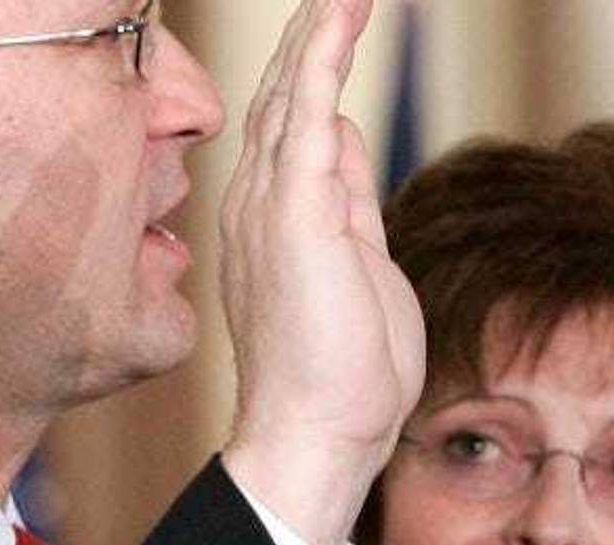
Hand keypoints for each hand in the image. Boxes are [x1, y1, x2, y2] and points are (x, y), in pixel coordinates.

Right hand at [219, 0, 424, 544]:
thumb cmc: (340, 372)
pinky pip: (309, 107)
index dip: (310, 76)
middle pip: (281, 99)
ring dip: (318, 31)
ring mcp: (269, 202)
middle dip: (309, 40)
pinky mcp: (295, 208)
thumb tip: (341, 136)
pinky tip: (343, 8)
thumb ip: (343, 199)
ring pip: (291, 92)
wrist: (316, 432)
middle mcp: (257, 201)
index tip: (330, 32)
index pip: (289, 130)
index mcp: (273, 220)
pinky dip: (327, 52)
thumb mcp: (356, 266)